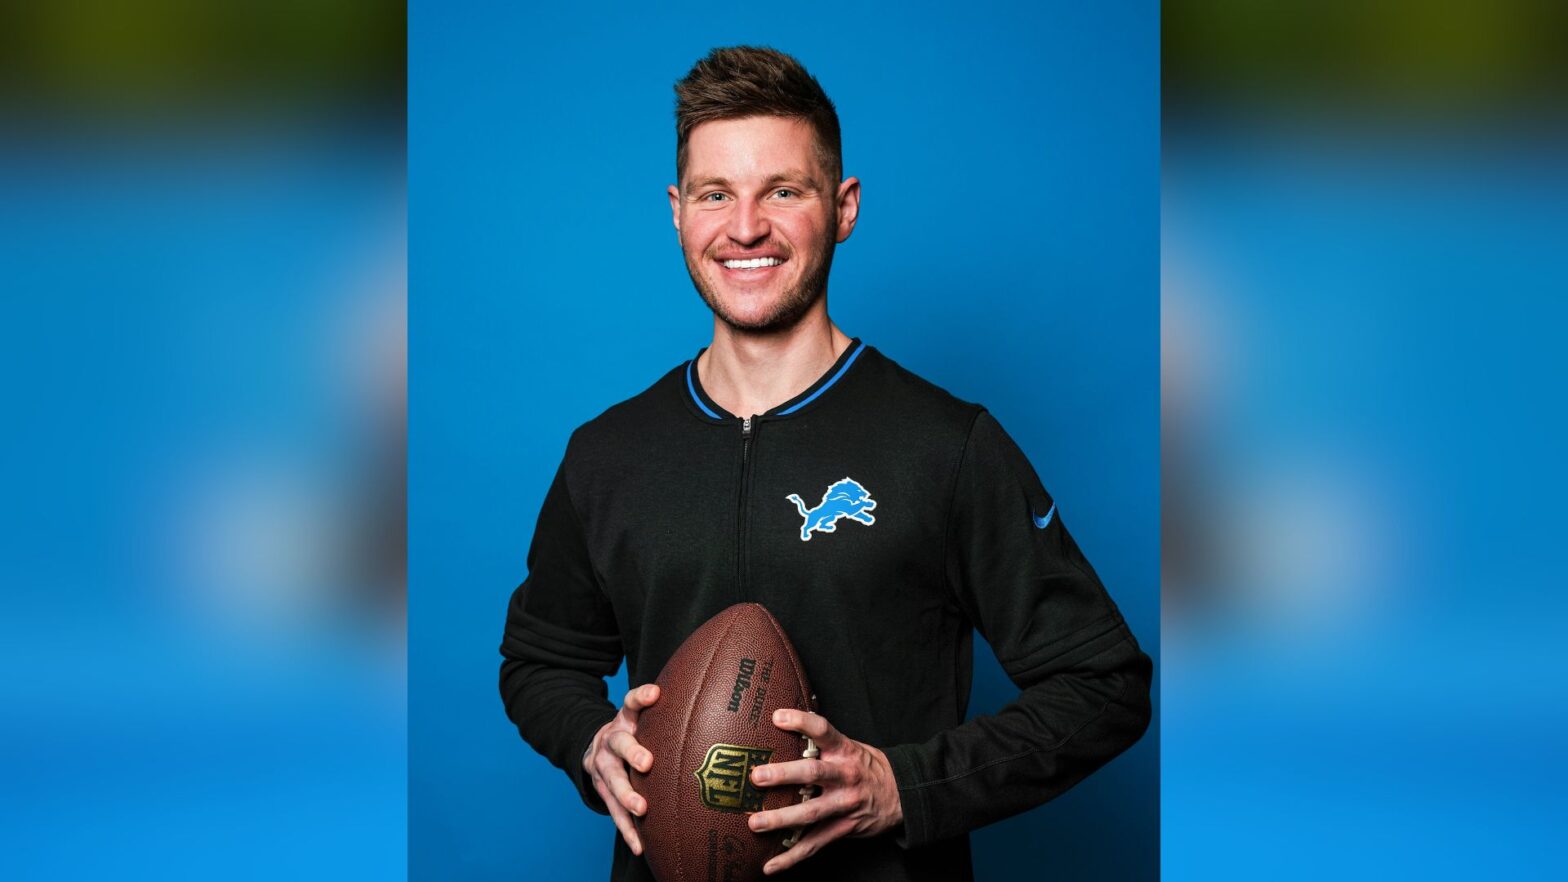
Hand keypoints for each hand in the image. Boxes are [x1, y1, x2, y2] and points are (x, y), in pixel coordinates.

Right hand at [583, 683, 659, 854]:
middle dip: (632, 752)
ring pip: (613, 781)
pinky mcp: (601, 790)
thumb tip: (716, 708)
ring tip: (641, 808)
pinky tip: (640, 844)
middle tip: (647, 763)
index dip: (642, 697)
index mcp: (626, 719)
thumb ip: (668, 714)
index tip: (655, 693)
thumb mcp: (643, 718)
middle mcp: (612, 740)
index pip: (632, 702)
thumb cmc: (634, 733)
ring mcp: (603, 766)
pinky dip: (627, 829)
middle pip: (620, 743)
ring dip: (627, 796)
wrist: (594, 748)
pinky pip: (613, 811)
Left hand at [746, 708, 903, 874]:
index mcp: (844, 750)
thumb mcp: (850, 746)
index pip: (823, 730)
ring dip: (781, 819)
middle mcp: (845, 776)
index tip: (777, 717)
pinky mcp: (844, 828)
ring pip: (811, 813)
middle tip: (757, 776)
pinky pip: (815, 844)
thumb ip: (821, 741)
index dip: (801, 722)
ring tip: (756, 823)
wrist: (902, 794)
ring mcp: (845, 804)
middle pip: (813, 773)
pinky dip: (792, 857)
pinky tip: (770, 865)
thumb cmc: (865, 766)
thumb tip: (781, 719)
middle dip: (783, 775)